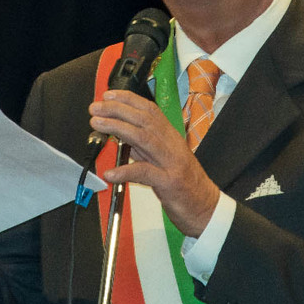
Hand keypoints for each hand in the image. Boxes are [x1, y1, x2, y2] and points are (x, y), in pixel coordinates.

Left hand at [89, 91, 219, 236]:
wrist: (206, 208)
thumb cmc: (186, 185)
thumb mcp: (164, 160)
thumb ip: (145, 148)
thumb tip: (122, 136)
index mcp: (171, 138)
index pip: (150, 110)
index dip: (129, 100)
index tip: (109, 95)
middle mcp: (172, 145)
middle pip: (144, 119)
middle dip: (118, 109)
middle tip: (96, 107)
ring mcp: (171, 163)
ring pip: (144, 138)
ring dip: (118, 128)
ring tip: (98, 125)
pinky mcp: (169, 183)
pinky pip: (144, 173)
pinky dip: (125, 171)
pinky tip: (110, 173)